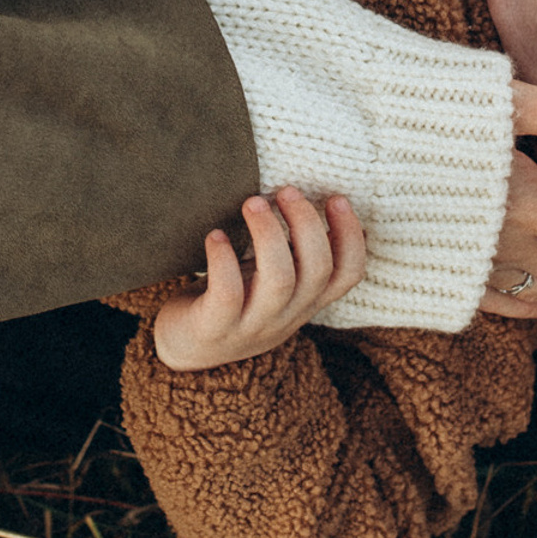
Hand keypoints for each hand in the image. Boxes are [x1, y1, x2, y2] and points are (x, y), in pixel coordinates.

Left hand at [152, 187, 367, 371]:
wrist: (186, 346)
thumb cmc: (235, 297)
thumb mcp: (273, 279)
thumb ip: (295, 253)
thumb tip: (312, 198)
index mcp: (306, 301)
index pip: (348, 274)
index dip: (350, 236)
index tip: (337, 198)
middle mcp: (287, 316)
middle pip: (317, 270)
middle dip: (307, 223)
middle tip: (286, 191)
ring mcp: (253, 326)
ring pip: (279, 281)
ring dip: (269, 234)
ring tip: (252, 203)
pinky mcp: (216, 327)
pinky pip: (229, 294)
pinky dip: (223, 260)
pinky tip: (215, 236)